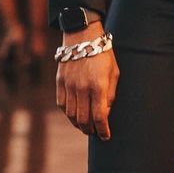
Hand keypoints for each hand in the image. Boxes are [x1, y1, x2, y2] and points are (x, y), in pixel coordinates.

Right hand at [55, 22, 119, 138]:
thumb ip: (110, 95)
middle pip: (84, 119)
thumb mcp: (114, 73)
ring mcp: (68, 85)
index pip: (100, 117)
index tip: (106, 136)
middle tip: (95, 133)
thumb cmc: (103, 55)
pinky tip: (74, 115)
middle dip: (90, 130)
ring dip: (78, 124)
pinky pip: (62, 105)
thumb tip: (106, 114)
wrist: (82, 36)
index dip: (103, 130)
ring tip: (85, 126)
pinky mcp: (59, 82)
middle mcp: (82, 88)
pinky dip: (68, 114)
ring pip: (71, 115)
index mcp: (98, 86)